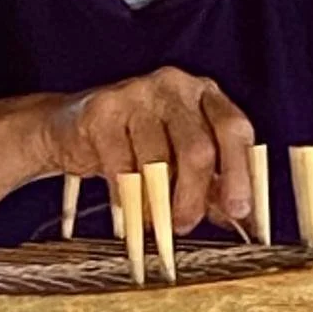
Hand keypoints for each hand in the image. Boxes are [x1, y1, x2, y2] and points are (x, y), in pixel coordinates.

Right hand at [44, 67, 254, 233]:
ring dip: (157, 202)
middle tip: (186, 225)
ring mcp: (137, 94)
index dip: (239, 172)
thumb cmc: (137, 145)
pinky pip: (120, 165)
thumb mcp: (181, 161)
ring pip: (157, 160)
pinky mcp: (102, 111)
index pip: (234, 128)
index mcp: (204, 94)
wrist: (72, 128)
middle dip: (194, 196)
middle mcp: (174, 86)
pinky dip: (126, 196)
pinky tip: (126, 207)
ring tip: (153, 221)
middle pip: (197, 148)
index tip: (239, 210)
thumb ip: (212, 185)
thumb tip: (241, 219)